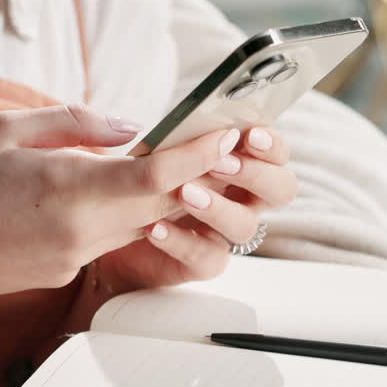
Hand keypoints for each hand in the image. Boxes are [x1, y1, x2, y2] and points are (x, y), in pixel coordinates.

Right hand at [0, 104, 240, 302]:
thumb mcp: (7, 129)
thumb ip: (75, 122)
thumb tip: (133, 126)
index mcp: (64, 186)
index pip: (155, 175)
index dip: (198, 155)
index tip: (225, 133)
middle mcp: (79, 228)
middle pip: (165, 204)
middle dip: (201, 176)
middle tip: (225, 145)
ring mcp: (76, 256)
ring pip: (146, 226)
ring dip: (172, 198)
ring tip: (191, 164)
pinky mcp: (69, 272)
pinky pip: (115, 240)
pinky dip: (134, 217)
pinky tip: (133, 194)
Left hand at [96, 126, 296, 292]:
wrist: (106, 230)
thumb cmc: (135, 177)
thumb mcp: (145, 147)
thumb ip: (164, 134)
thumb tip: (158, 125)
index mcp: (239, 161)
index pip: (276, 152)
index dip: (271, 145)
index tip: (249, 135)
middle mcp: (241, 197)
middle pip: (280, 189)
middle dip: (255, 174)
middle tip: (219, 164)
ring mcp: (223, 231)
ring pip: (246, 226)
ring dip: (219, 208)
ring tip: (183, 193)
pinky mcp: (201, 261)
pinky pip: (208, 258)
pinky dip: (183, 242)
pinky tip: (155, 228)